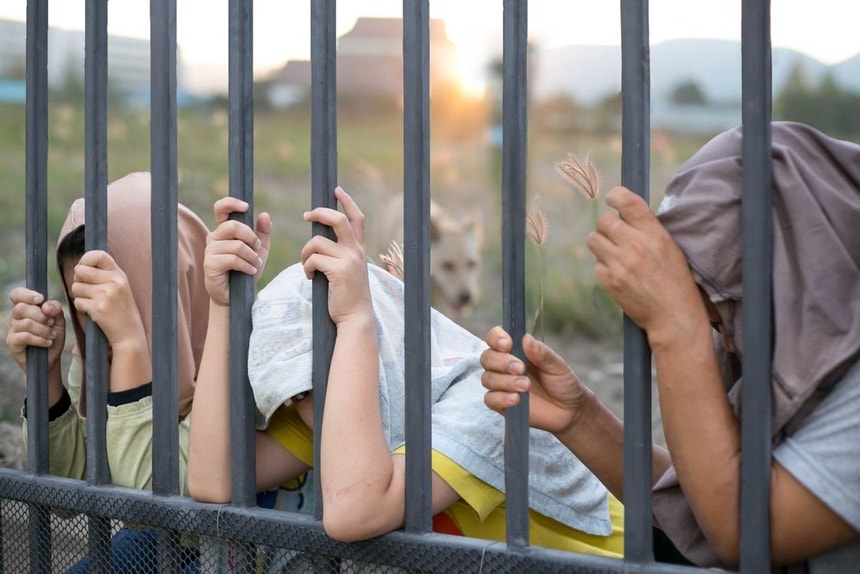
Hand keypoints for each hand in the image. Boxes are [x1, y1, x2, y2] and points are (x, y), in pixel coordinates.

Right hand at [6, 288, 65, 373]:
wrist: (51, 358)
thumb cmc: (52, 336)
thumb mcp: (59, 321)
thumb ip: (55, 309)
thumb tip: (45, 306)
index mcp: (26, 307)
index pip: (17, 294)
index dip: (26, 294)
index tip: (40, 299)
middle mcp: (16, 317)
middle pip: (21, 308)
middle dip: (41, 316)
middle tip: (51, 323)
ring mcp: (12, 329)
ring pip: (26, 323)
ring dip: (44, 330)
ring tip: (52, 335)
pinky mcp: (12, 342)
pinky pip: (25, 336)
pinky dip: (40, 339)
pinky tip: (47, 342)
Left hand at [69, 251, 147, 352]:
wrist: (129, 332)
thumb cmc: (121, 308)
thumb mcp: (119, 286)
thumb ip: (104, 274)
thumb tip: (78, 267)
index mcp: (119, 274)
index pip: (97, 255)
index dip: (85, 259)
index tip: (84, 268)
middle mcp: (114, 282)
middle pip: (80, 271)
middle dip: (78, 280)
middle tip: (87, 290)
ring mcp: (106, 295)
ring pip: (76, 287)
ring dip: (79, 296)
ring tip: (93, 302)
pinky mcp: (98, 308)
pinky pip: (77, 302)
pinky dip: (81, 308)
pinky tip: (94, 312)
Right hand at [204, 197, 271, 306]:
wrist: (237, 295)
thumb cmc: (246, 270)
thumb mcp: (259, 250)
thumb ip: (263, 233)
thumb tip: (264, 214)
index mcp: (224, 230)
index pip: (221, 209)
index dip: (231, 203)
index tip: (246, 207)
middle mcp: (214, 237)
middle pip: (233, 226)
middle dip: (251, 237)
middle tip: (257, 249)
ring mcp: (210, 250)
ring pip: (236, 245)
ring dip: (251, 256)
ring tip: (254, 265)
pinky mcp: (210, 264)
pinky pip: (233, 259)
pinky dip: (246, 265)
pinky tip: (250, 271)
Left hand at [300, 187, 371, 326]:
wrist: (355, 317)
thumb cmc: (347, 296)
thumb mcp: (348, 270)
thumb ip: (341, 254)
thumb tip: (320, 241)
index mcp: (359, 249)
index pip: (357, 218)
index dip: (347, 201)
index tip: (336, 189)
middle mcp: (357, 251)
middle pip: (337, 219)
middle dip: (319, 213)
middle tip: (306, 215)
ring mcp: (349, 260)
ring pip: (317, 242)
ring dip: (305, 253)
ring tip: (306, 266)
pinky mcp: (338, 271)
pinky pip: (312, 259)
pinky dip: (305, 267)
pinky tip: (309, 277)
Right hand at [480, 326, 590, 434]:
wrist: (570, 411)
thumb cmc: (563, 383)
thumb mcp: (557, 366)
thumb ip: (542, 353)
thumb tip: (526, 338)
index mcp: (516, 350)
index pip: (495, 337)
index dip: (496, 338)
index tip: (507, 344)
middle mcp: (504, 366)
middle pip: (487, 358)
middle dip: (501, 362)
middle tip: (520, 368)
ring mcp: (502, 385)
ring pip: (487, 378)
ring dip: (504, 381)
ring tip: (525, 386)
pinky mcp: (501, 404)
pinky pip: (490, 399)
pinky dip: (501, 398)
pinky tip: (516, 399)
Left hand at [586, 186, 705, 343]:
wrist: (674, 316)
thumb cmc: (675, 280)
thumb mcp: (670, 248)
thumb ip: (648, 229)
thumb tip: (623, 212)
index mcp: (655, 234)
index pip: (628, 202)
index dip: (615, 196)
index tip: (612, 198)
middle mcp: (636, 246)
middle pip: (604, 220)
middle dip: (608, 225)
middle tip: (617, 235)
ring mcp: (620, 264)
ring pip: (593, 239)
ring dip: (601, 243)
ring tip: (615, 254)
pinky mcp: (609, 281)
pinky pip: (596, 264)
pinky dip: (603, 267)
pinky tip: (618, 274)